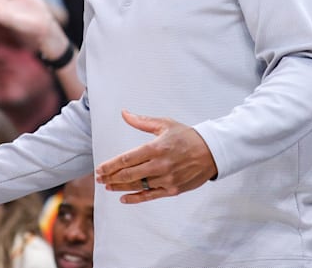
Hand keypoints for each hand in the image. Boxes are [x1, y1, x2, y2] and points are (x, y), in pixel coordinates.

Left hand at [96, 110, 217, 203]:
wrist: (212, 152)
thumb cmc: (187, 136)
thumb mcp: (165, 124)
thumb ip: (142, 122)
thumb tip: (124, 113)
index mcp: (156, 148)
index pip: (127, 159)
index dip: (111, 165)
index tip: (100, 168)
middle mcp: (160, 165)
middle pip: (129, 174)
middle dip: (111, 177)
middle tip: (99, 178)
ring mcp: (166, 179)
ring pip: (137, 186)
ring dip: (120, 187)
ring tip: (108, 186)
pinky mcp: (172, 189)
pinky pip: (150, 195)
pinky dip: (135, 198)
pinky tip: (123, 198)